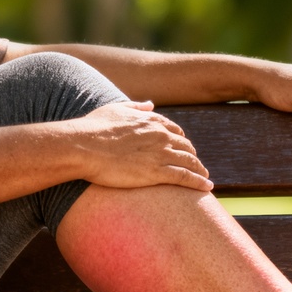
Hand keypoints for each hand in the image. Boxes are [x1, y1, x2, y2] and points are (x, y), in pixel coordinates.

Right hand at [72, 101, 213, 191]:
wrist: (84, 146)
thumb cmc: (94, 128)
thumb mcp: (116, 109)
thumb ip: (135, 106)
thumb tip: (150, 104)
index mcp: (150, 121)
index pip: (174, 130)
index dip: (181, 140)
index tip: (183, 147)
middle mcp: (160, 135)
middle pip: (185, 146)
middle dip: (193, 155)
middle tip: (196, 165)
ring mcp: (160, 154)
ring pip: (189, 162)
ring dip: (200, 170)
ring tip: (206, 178)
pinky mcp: (157, 173)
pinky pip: (185, 177)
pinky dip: (199, 182)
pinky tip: (207, 188)